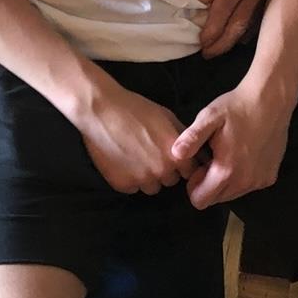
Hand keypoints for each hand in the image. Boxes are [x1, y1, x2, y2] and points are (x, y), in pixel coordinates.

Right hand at [69, 70, 188, 195]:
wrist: (102, 111)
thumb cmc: (135, 109)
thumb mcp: (167, 116)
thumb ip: (184, 137)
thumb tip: (195, 151)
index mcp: (176, 156)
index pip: (189, 171)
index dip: (180, 162)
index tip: (169, 154)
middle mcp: (162, 171)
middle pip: (170, 180)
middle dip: (164, 169)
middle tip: (149, 152)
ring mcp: (141, 180)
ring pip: (151, 187)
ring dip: (147, 176)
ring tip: (134, 156)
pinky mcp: (122, 184)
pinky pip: (132, 187)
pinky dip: (128, 177)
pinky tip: (121, 160)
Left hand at [170, 75, 292, 208]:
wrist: (271, 99)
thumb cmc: (236, 107)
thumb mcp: (209, 117)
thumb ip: (192, 138)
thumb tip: (175, 154)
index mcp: (226, 171)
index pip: (200, 200)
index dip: (193, 186)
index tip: (198, 165)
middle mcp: (245, 183)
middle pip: (216, 199)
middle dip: (208, 184)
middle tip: (211, 158)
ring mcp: (260, 181)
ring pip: (232, 194)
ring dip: (225, 181)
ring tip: (226, 154)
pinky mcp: (270, 177)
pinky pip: (248, 187)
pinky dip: (241, 177)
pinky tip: (242, 155)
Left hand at [196, 0, 279, 58]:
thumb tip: (205, 2)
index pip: (223, 15)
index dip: (211, 34)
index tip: (200, 47)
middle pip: (240, 25)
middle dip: (223, 43)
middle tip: (207, 55)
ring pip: (253, 21)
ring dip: (235, 37)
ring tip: (219, 47)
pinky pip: (260, 10)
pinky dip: (249, 25)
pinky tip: (239, 31)